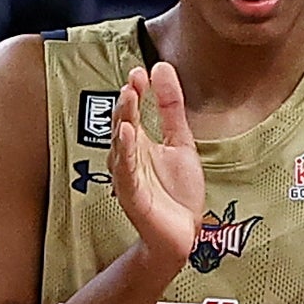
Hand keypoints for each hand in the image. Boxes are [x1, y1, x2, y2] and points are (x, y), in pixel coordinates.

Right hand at [109, 59, 204, 267]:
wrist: (183, 234)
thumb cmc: (177, 193)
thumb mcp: (181, 142)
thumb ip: (172, 108)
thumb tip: (162, 68)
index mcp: (140, 143)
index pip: (133, 110)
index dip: (135, 90)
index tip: (141, 70)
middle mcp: (129, 157)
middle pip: (123, 123)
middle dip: (127, 101)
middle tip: (133, 80)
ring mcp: (128, 175)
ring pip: (121, 144)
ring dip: (123, 119)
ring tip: (129, 96)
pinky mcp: (131, 194)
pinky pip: (125, 170)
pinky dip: (125, 151)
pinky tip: (127, 132)